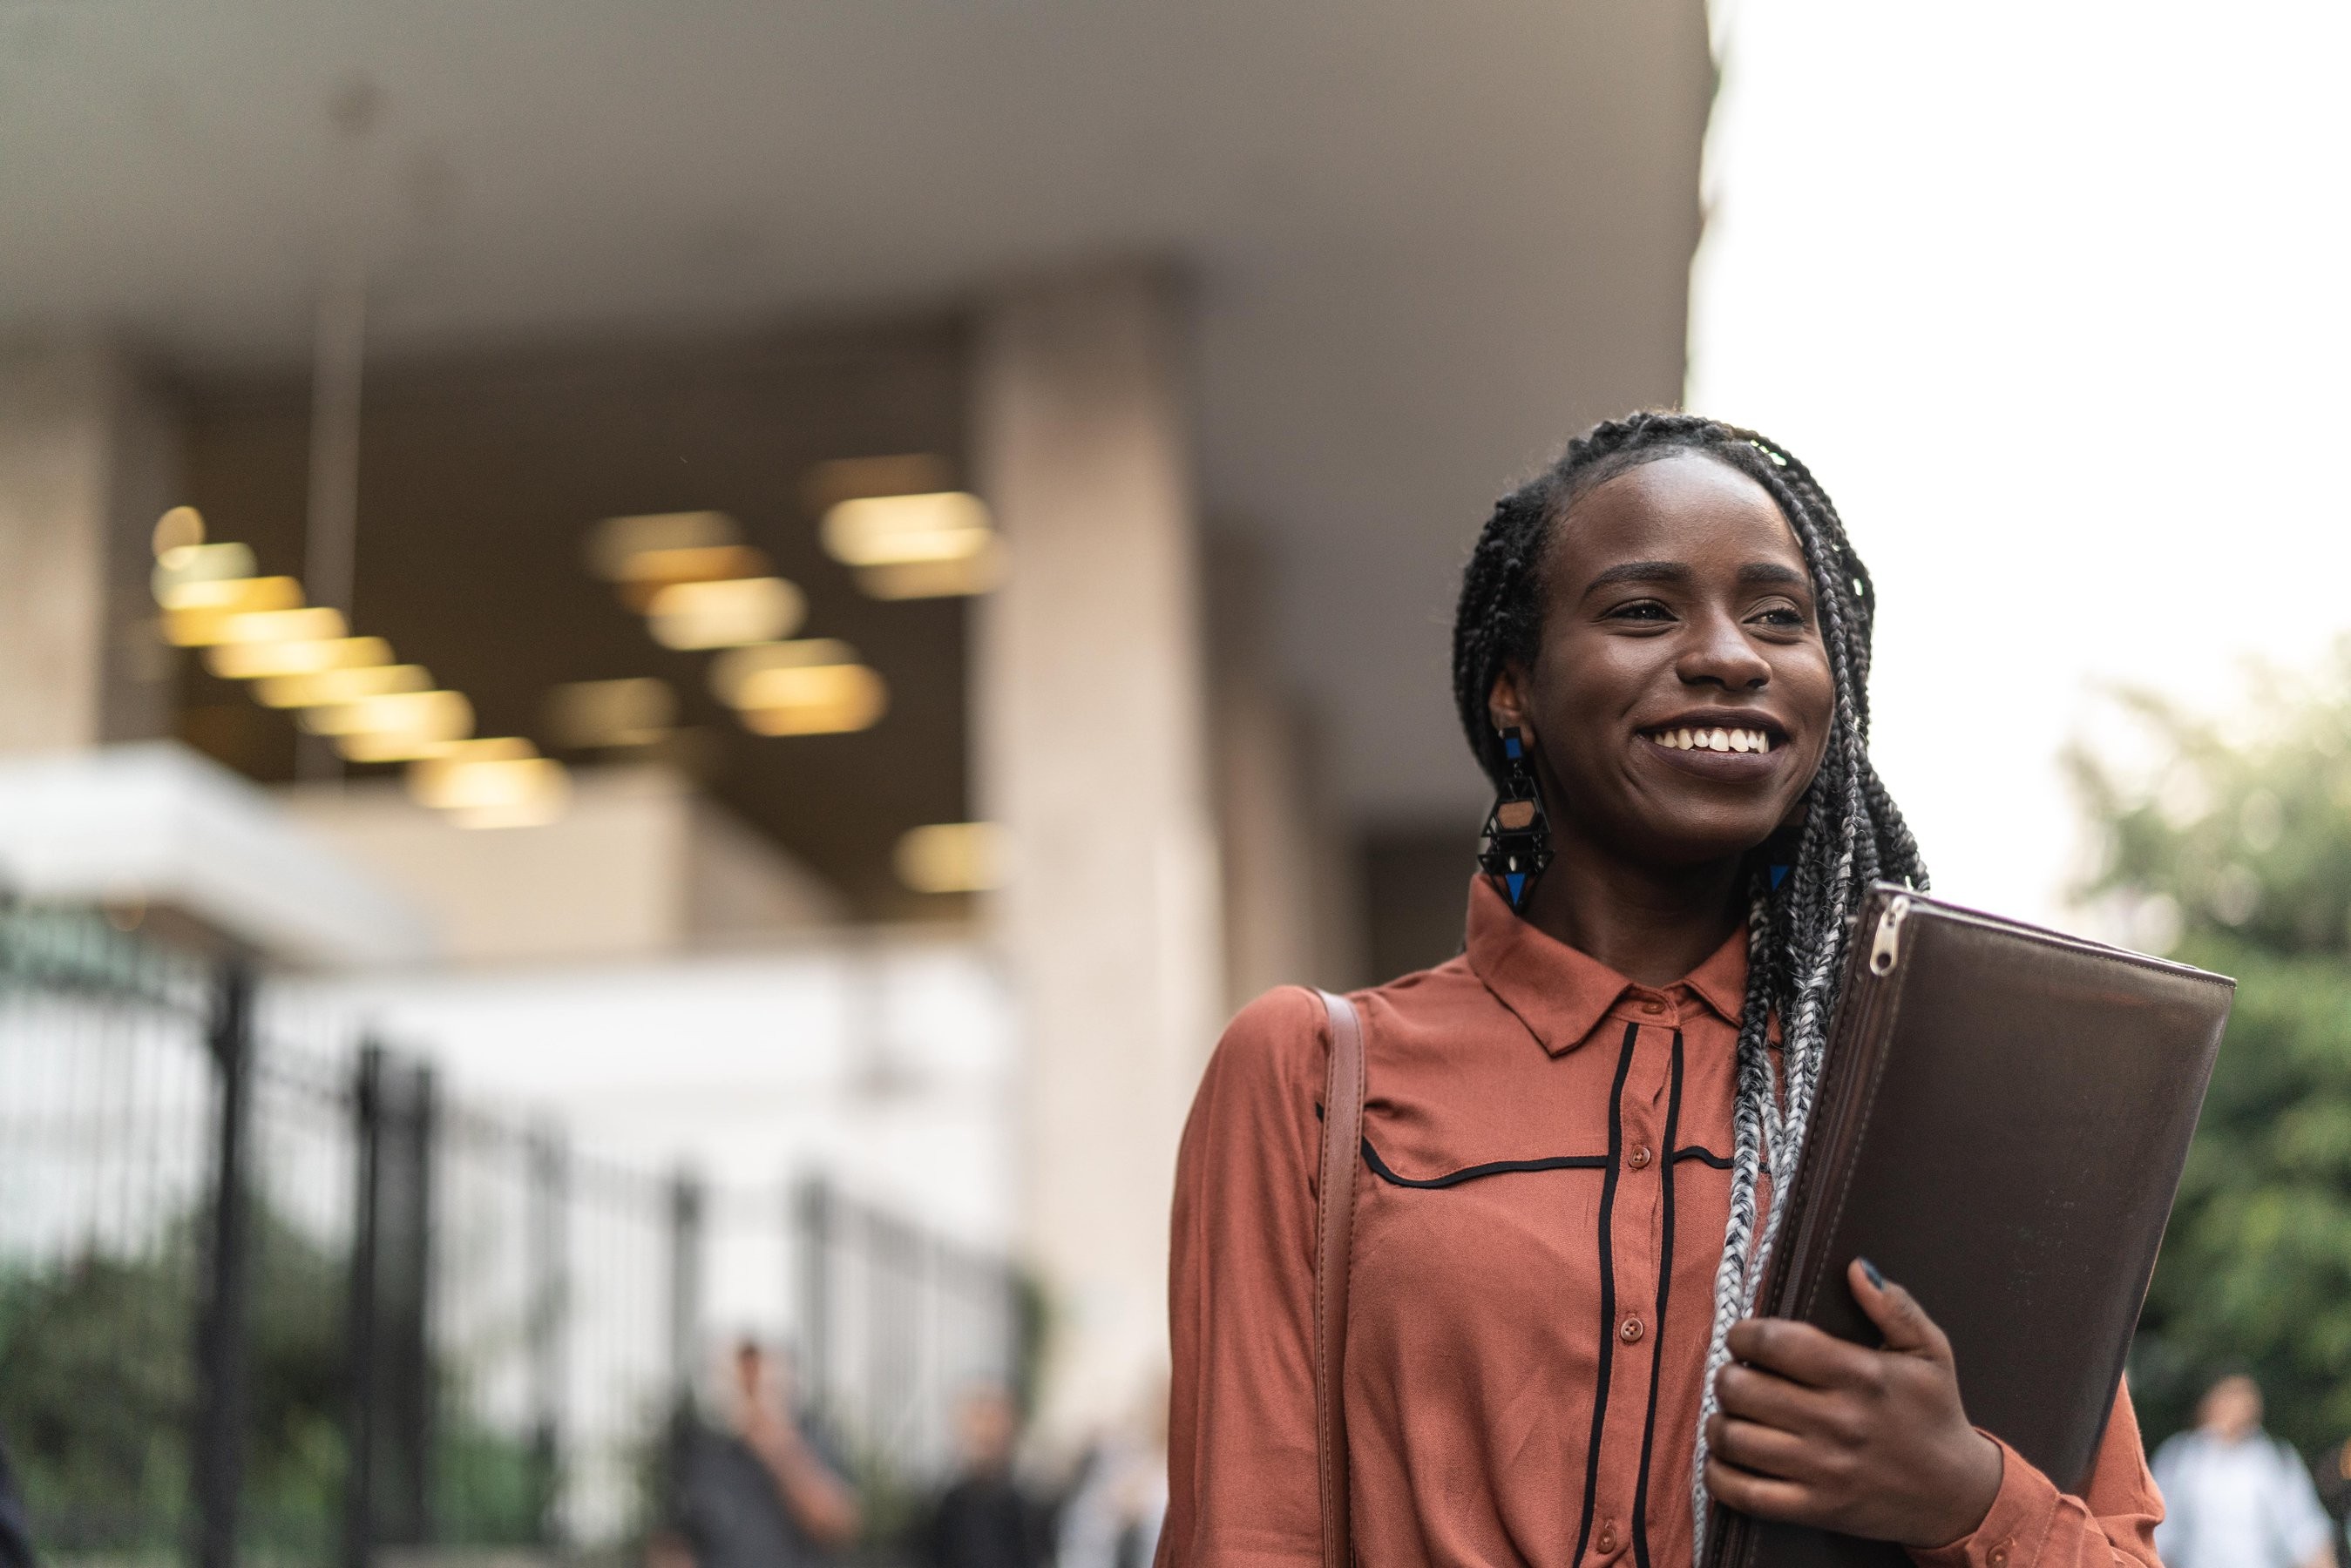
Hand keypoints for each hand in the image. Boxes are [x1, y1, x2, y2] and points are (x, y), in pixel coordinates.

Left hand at [1704, 1258, 2003, 1547]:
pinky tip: (1724, 1459)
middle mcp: (1838, 1422)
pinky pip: (1747, 1494)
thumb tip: (1856, 1268)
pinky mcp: (1817, 1508)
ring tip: (1729, 1414)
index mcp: (1861, 1376)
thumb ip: (1895, 1306)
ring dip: (1719, 1423)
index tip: (1742, 1338)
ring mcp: (1825, 1469)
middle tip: (1735, 1376)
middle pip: (1743, 1389)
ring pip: (1736, 1439)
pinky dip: (1720, 1475)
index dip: (1743, 1334)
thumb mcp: (1930, 1353)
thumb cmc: (1937, 1416)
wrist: (1959, 1497)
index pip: (1776, 1342)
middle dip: (1727, 1376)